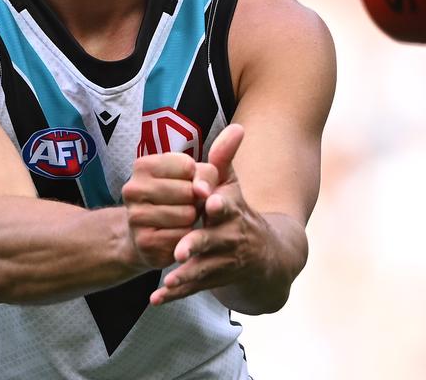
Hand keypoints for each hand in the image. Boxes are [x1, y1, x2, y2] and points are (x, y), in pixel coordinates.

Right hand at [121, 152, 216, 268]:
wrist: (149, 233)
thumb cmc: (176, 197)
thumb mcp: (194, 176)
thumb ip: (210, 169)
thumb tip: (203, 191)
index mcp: (143, 166)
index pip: (188, 166)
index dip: (196, 178)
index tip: (184, 183)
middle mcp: (133, 189)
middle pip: (188, 191)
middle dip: (194, 199)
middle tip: (182, 204)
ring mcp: (136, 216)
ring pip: (186, 214)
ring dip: (191, 219)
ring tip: (178, 219)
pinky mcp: (144, 242)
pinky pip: (182, 237)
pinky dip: (186, 237)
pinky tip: (174, 235)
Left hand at [150, 124, 265, 305]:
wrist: (269, 258)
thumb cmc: (240, 214)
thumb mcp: (235, 187)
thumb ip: (226, 159)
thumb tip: (237, 127)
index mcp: (233, 212)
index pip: (229, 206)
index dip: (220, 204)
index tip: (209, 202)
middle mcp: (232, 238)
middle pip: (216, 241)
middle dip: (199, 244)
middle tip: (181, 248)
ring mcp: (226, 261)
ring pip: (206, 269)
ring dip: (187, 275)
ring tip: (169, 279)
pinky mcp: (216, 280)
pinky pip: (195, 288)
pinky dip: (176, 295)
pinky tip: (156, 298)